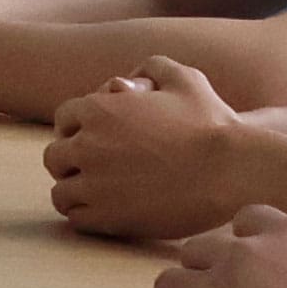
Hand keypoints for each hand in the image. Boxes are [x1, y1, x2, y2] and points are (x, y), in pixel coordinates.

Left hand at [44, 61, 254, 239]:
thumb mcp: (184, 79)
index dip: (77, 130)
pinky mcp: (108, 217)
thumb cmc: (212, 124)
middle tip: (93, 170)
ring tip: (98, 195)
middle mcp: (88, 146)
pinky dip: (87, 216)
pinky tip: (109, 212)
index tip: (92, 141)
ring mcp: (95, 185)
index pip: (63, 120)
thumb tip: (129, 80)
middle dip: (71, 161)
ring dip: (75, 191)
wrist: (231, 171)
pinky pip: (77, 218)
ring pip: (61, 191)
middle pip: (55, 156)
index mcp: (99, 110)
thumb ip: (152, 69)